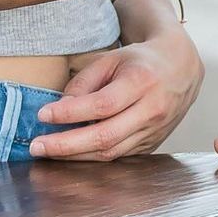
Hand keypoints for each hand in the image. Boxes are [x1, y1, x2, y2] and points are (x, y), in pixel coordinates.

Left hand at [31, 27, 203, 160]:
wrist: (181, 70)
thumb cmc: (141, 62)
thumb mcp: (111, 59)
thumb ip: (84, 82)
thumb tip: (58, 111)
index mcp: (142, 82)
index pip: (102, 105)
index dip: (70, 113)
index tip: (43, 115)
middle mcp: (152, 110)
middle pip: (106, 136)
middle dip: (66, 144)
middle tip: (37, 147)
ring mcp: (154, 131)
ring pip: (111, 152)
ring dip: (75, 155)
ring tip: (48, 152)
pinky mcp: (152, 144)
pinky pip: (118, 156)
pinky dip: (92, 157)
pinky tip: (72, 153)